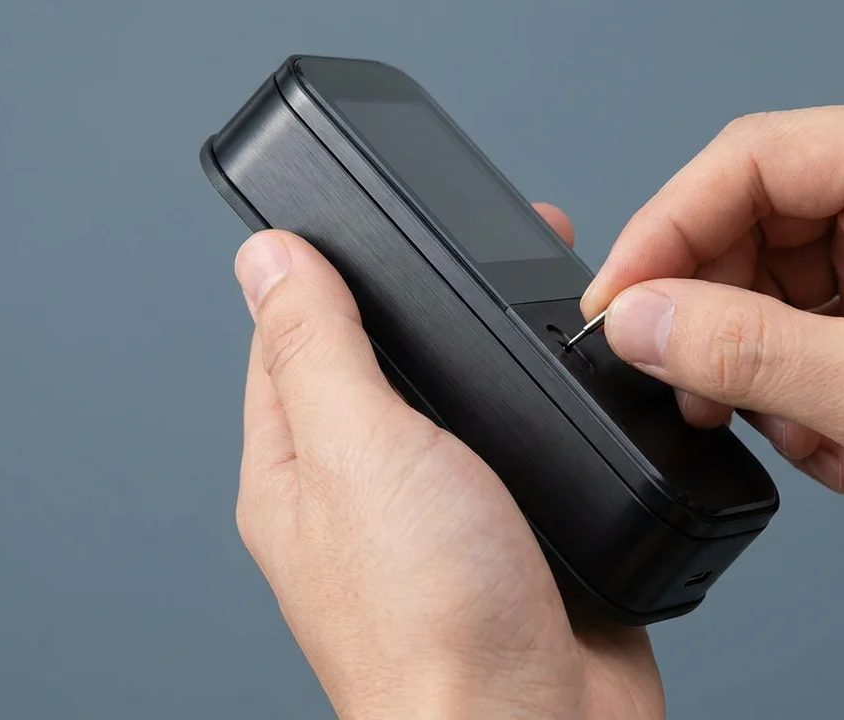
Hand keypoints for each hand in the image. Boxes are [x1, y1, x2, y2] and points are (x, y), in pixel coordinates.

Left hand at [232, 205, 662, 717]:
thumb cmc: (432, 626)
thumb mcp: (359, 450)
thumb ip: (316, 347)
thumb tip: (266, 258)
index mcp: (298, 472)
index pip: (288, 339)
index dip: (327, 270)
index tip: (368, 216)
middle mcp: (367, 495)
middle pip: (385, 363)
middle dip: (430, 301)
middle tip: (482, 245)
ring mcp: (447, 517)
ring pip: (464, 402)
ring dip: (498, 350)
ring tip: (538, 297)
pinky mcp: (523, 536)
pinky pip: (529, 448)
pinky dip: (552, 409)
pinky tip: (577, 384)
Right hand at [583, 95, 843, 642]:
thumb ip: (746, 350)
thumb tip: (642, 322)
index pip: (754, 161)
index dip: (668, 231)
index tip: (620, 304)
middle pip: (760, 221)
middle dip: (716, 313)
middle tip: (690, 382)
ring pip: (780, 283)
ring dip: (763, 366)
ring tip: (787, 429)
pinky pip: (817, 327)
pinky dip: (803, 390)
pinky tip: (833, 445)